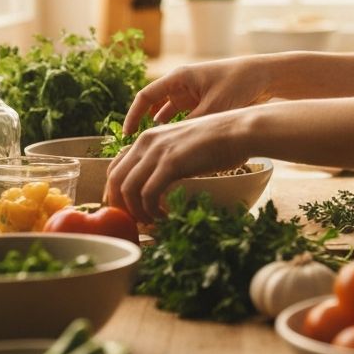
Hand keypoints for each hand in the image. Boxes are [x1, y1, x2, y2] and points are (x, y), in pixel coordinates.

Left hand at [105, 109, 250, 223]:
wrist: (239, 131)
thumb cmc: (219, 140)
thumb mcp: (183, 145)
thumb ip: (166, 158)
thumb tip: (159, 182)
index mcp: (148, 137)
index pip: (115, 166)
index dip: (115, 192)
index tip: (125, 209)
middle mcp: (147, 141)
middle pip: (115, 179)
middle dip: (119, 206)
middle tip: (134, 222)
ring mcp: (158, 151)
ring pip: (128, 189)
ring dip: (136, 212)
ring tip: (151, 222)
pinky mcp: (171, 163)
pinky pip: (148, 194)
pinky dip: (152, 211)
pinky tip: (164, 216)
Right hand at [122, 56, 272, 136]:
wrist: (266, 76)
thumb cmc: (239, 84)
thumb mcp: (213, 108)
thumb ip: (192, 127)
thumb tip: (173, 151)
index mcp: (179, 77)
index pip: (145, 97)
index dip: (133, 116)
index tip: (127, 136)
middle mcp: (182, 83)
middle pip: (154, 106)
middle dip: (145, 126)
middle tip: (139, 149)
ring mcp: (193, 92)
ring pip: (169, 113)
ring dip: (163, 130)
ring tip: (156, 151)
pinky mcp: (204, 100)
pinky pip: (184, 117)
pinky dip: (179, 130)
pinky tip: (179, 147)